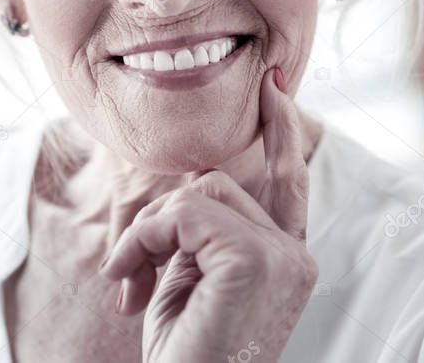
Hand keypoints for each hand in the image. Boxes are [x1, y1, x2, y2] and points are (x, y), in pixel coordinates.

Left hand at [98, 67, 317, 362]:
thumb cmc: (185, 354)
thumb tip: (194, 180)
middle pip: (219, 181)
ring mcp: (280, 257)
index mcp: (285, 259)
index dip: (281, 132)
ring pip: (199, 190)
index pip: (289, 181)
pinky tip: (130, 280)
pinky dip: (145, 239)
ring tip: (129, 280)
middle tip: (130, 268)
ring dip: (148, 230)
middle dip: (162, 214)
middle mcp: (294, 256)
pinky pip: (183, 212)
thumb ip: (202, 230)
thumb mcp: (190, 281)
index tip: (274, 88)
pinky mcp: (253, 258)